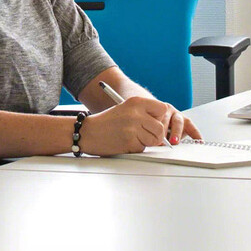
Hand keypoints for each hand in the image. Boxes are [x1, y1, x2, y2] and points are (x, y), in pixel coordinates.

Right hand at [80, 97, 198, 154]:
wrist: (87, 132)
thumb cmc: (106, 122)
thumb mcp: (126, 109)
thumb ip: (144, 113)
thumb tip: (164, 125)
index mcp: (136, 102)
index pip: (162, 109)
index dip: (159, 118)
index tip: (153, 122)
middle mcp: (136, 113)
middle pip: (160, 128)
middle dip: (155, 135)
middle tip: (143, 135)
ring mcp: (133, 128)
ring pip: (154, 140)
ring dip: (146, 142)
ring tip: (132, 138)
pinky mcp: (129, 142)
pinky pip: (143, 148)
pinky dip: (136, 148)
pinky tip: (125, 143)